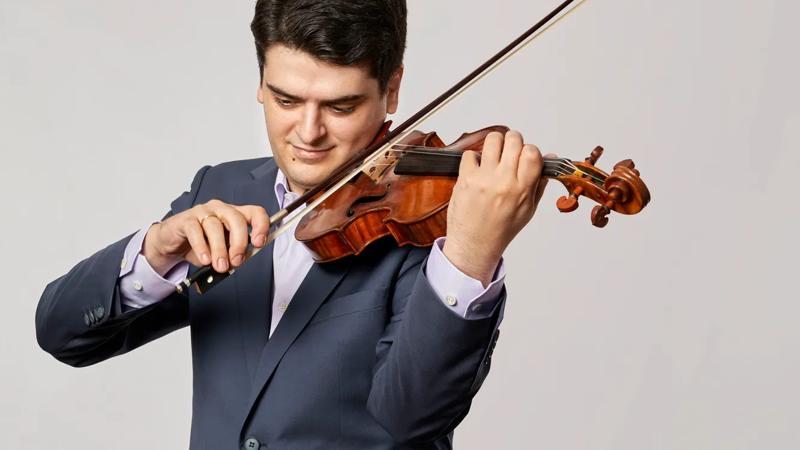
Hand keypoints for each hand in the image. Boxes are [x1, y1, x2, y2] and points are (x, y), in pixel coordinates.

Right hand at [142, 199, 270, 275]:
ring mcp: (203, 212)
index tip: (259, 243)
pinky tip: (205, 259)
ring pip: (215, 226)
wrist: (174, 242)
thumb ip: (233, 254)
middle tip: (236, 261)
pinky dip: (201, 247)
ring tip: (220, 266)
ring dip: (219, 249)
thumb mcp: (223, 251)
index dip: (261, 226)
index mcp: (236, 215)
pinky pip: (195, 231)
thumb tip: (238, 260)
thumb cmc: (202, 244)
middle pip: (236, 219)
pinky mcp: (186, 219)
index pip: (256, 213)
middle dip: (239, 242)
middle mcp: (222, 209)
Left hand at [443, 130, 548, 285]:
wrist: (474, 243)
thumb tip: (549, 158)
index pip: (532, 153)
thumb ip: (539, 182)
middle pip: (514, 140)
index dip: (529, 150)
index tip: (525, 156)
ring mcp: (484, 178)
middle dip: (513, 141)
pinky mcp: (465, 178)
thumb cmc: (500, 229)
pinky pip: (471, 154)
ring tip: (494, 155)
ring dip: (495, 144)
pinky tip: (478, 170)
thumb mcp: (528, 209)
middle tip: (509, 151)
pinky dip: (474, 158)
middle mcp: (504, 181)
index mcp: (522, 189)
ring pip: (493, 139)